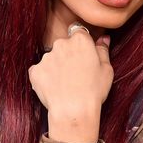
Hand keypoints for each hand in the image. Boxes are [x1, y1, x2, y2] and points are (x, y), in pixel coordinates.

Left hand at [29, 28, 112, 142]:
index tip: (84, 54)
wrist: (73, 111)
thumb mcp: (107, 70)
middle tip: (77, 73)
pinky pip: (41, 71)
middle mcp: (61, 44)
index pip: (78, 31)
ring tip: (66, 84)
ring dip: (57, 67)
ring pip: (52, 58)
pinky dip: (46, 78)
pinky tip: (56, 89)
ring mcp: (46, 57)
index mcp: (80, 40)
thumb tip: (103, 39)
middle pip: (64, 45)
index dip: (81, 43)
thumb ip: (103, 50)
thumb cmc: (94, 91)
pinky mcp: (35, 71)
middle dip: (68, 55)